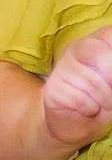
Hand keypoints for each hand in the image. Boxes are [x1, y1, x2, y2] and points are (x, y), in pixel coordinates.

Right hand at [42, 28, 111, 148]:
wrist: (73, 122)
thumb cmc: (102, 99)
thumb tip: (110, 75)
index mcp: (97, 41)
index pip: (109, 37)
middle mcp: (77, 48)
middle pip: (101, 56)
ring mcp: (62, 67)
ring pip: (92, 81)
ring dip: (104, 100)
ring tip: (101, 105)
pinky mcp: (53, 88)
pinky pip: (79, 99)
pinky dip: (89, 108)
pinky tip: (87, 109)